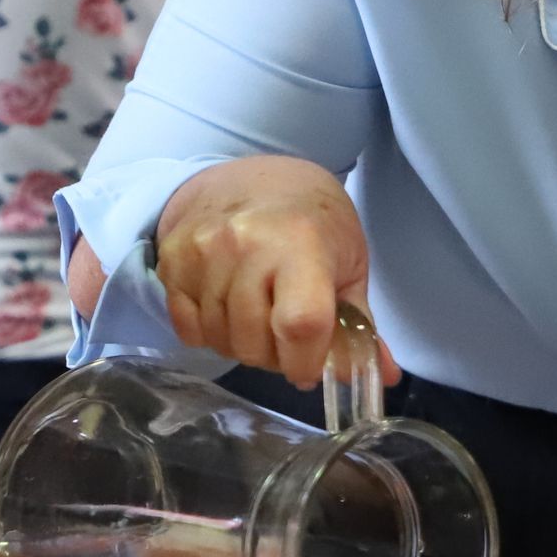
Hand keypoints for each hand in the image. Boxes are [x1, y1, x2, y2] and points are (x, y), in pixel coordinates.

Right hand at [152, 154, 398, 388]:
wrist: (258, 178)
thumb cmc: (315, 224)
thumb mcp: (349, 266)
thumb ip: (360, 326)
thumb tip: (384, 377)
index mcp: (300, 243)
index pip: (299, 324)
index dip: (305, 360)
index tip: (310, 366)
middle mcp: (245, 243)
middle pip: (253, 342)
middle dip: (275, 358)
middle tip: (287, 338)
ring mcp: (202, 251)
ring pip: (220, 340)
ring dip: (243, 346)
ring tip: (261, 319)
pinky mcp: (172, 260)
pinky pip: (188, 329)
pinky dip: (211, 334)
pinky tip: (231, 310)